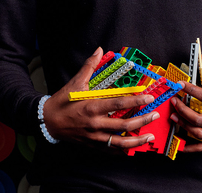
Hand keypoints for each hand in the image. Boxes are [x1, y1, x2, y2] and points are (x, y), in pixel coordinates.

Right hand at [42, 47, 160, 149]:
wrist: (47, 121)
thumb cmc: (61, 102)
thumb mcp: (74, 83)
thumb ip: (89, 67)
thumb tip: (99, 51)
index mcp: (92, 107)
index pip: (119, 104)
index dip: (136, 101)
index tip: (148, 97)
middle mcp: (95, 124)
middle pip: (125, 125)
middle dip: (143, 120)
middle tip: (155, 115)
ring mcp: (94, 137)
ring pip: (120, 142)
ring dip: (137, 140)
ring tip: (149, 136)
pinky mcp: (92, 144)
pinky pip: (111, 150)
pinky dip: (123, 150)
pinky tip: (132, 147)